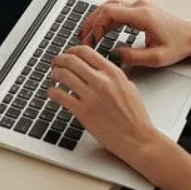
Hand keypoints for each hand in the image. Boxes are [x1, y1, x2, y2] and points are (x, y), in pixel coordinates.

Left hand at [48, 46, 158, 163]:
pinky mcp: (83, 112)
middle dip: (59, 60)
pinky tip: (53, 93)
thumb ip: (111, 76)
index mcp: (113, 73)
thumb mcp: (128, 87)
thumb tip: (97, 69)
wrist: (137, 138)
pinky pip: (60, 96)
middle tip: (56, 64)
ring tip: (54, 77)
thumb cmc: (134, 116)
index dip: (71, 51)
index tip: (68, 54)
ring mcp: (91, 96)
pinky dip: (52, 92)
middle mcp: (101, 81)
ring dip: (55, 74)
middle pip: (71, 60)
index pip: (85, 51)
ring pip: (63, 75)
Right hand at [77, 0, 190, 68]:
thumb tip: (114, 55)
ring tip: (89, 33)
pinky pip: (119, 10)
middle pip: (107, 8)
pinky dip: (107, 19)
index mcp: (142, 15)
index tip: (91, 38)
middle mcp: (140, 7)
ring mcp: (140, 6)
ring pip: (111, 7)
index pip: (110, 12)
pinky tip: (102, 30)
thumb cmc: (178, 45)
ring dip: (98, 19)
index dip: (96, 25)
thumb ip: (133, 57)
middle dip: (92, 22)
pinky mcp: (141, 10)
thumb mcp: (156, 57)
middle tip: (84, 37)